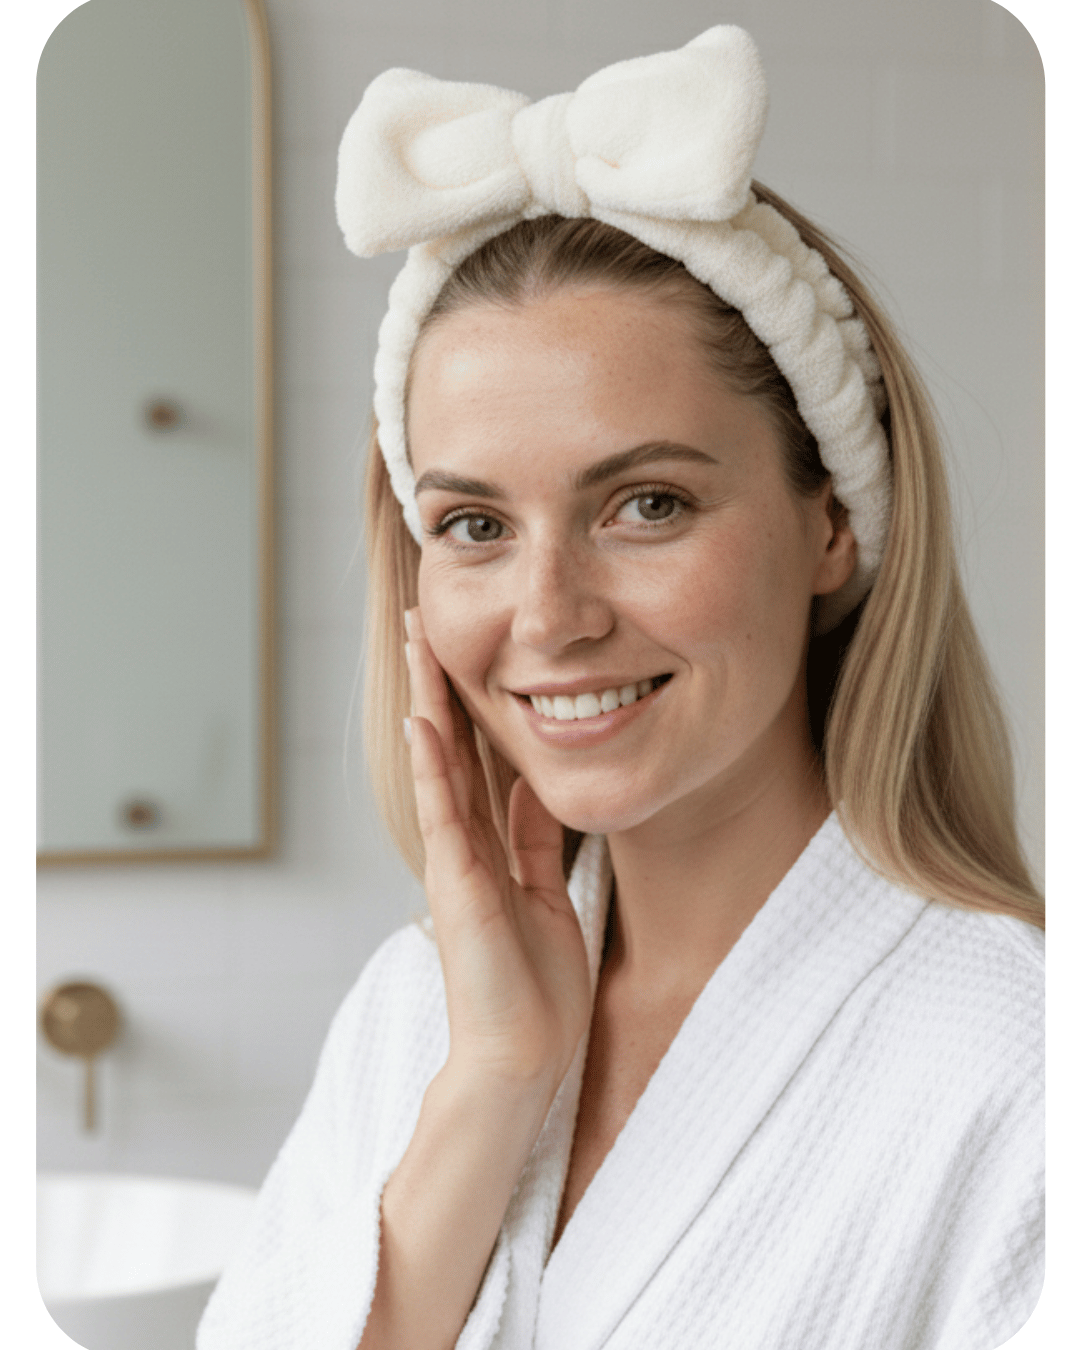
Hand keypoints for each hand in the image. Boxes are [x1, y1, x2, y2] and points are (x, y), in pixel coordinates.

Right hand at [405, 608, 591, 1092]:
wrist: (521, 1057)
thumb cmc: (533, 988)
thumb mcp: (544, 891)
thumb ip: (534, 839)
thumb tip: (536, 786)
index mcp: (488, 846)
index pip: (474, 756)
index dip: (467, 701)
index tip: (459, 649)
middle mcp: (465, 845)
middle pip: (449, 746)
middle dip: (437, 683)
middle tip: (421, 622)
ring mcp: (456, 863)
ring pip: (439, 766)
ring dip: (429, 703)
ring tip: (416, 645)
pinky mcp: (458, 887)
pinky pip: (447, 816)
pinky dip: (434, 768)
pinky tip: (427, 723)